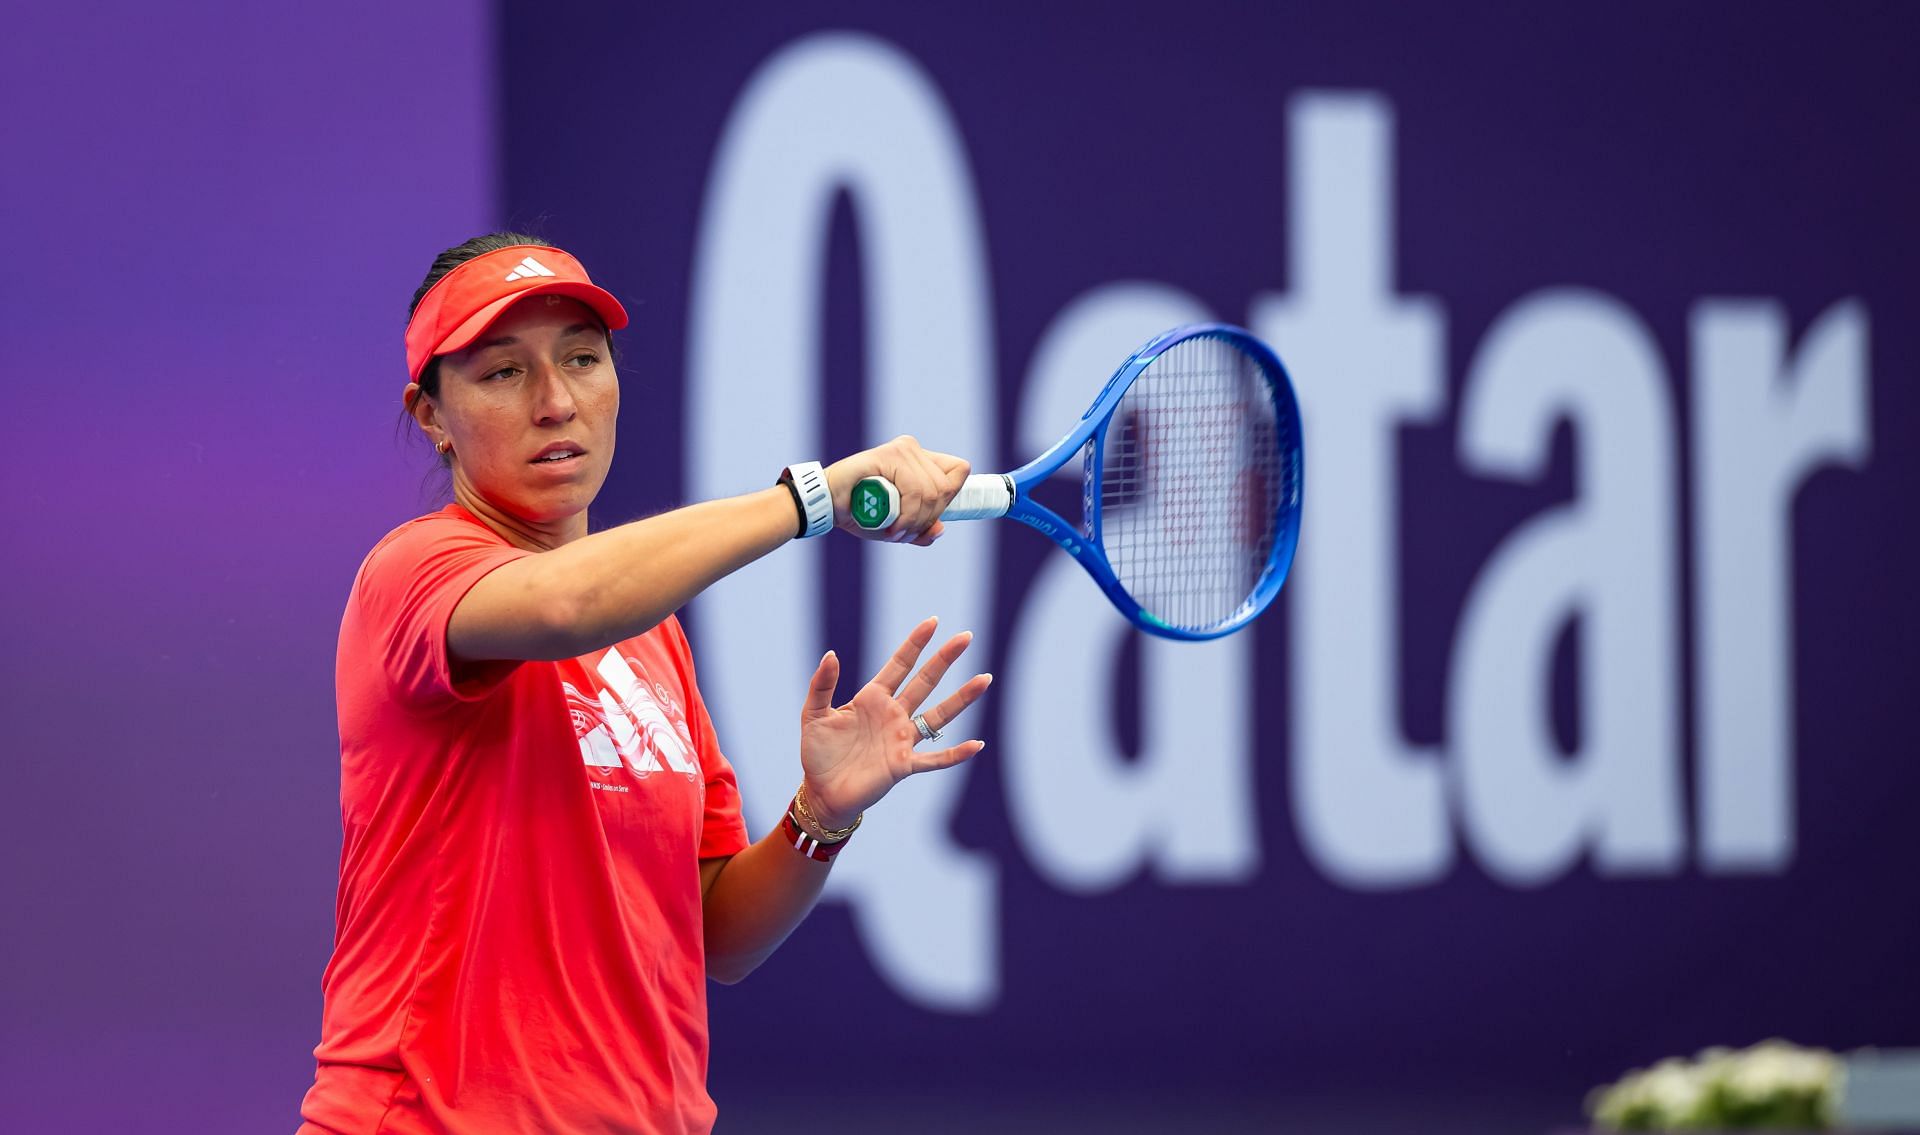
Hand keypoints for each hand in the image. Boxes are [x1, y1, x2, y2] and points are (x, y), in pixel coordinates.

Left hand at [797, 617, 991, 830]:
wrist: (821, 792)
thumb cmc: (818, 752)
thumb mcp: (813, 713)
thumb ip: (822, 684)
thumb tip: (831, 654)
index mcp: (873, 698)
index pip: (900, 665)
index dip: (916, 643)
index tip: (934, 622)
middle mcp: (893, 714)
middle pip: (925, 681)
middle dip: (945, 659)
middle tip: (966, 637)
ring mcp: (902, 739)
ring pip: (939, 715)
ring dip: (962, 699)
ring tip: (985, 679)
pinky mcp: (904, 765)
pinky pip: (936, 759)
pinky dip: (956, 754)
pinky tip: (976, 745)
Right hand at [824, 435, 969, 545]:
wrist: (827, 506)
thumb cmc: (860, 513)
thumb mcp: (897, 526)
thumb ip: (919, 528)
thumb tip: (940, 529)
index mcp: (921, 461)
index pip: (959, 470)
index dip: (951, 497)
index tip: (929, 519)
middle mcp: (915, 450)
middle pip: (946, 488)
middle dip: (927, 519)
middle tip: (903, 534)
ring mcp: (903, 450)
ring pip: (932, 492)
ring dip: (915, 522)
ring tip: (894, 532)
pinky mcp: (890, 455)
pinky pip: (914, 491)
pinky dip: (906, 516)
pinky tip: (890, 526)